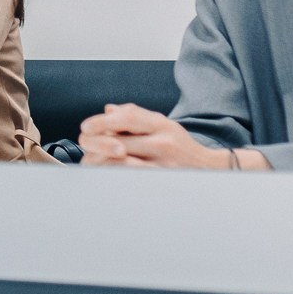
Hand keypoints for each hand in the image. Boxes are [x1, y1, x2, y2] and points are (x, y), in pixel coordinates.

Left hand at [78, 103, 234, 168]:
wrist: (207, 170)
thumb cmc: (179, 146)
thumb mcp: (162, 124)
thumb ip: (134, 116)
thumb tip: (107, 111)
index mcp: (162, 124)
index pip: (127, 117)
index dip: (101, 121)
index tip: (86, 127)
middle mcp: (163, 143)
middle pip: (118, 142)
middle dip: (94, 144)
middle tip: (85, 145)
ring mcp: (161, 166)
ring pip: (118, 164)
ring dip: (98, 162)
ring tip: (92, 159)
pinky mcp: (157, 183)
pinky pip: (126, 179)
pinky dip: (110, 174)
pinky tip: (104, 172)